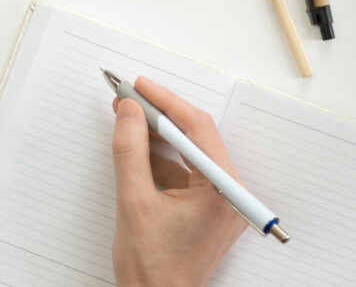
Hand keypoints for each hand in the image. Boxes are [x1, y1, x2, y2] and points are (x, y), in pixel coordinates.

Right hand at [111, 77, 246, 286]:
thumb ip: (130, 150)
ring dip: (157, 136)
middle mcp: (229, 194)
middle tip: (129, 98)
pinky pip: (184, 171)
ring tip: (127, 119)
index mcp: (223, 191)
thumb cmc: (153, 269)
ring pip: (188, 153)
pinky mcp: (206, 209)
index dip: (165, 102)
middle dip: (159, 116)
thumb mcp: (133, 201)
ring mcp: (219, 202)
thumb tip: (128, 112)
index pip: (197, 129)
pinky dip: (160, 159)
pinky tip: (136, 149)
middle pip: (195, 137)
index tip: (139, 87)